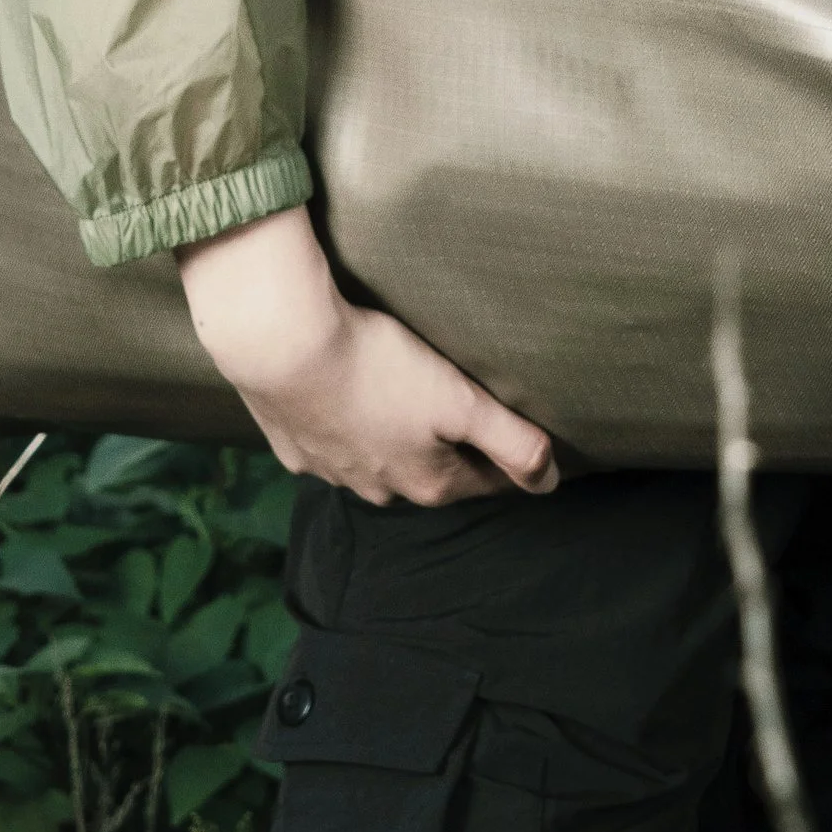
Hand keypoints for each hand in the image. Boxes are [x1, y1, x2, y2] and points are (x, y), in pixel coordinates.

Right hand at [176, 205, 558, 506]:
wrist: (281, 343)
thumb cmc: (378, 367)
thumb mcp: (461, 401)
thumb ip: (512, 442)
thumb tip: (549, 482)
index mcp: (426, 482)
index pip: (484, 480)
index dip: (507, 458)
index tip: (521, 439)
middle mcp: (378, 488)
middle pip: (429, 473)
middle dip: (449, 450)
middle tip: (461, 412)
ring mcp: (330, 469)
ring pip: (377, 461)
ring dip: (393, 439)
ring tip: (403, 401)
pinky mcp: (292, 443)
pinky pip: (331, 441)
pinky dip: (344, 426)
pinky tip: (345, 397)